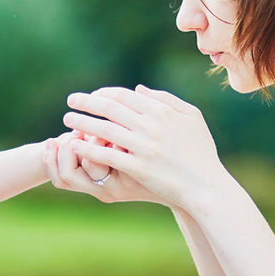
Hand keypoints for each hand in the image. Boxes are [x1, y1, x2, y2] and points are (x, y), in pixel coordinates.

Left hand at [61, 85, 235, 209]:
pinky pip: (107, 155)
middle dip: (86, 102)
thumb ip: (166, 99)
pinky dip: (88, 148)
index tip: (91, 96)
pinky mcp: (139, 168)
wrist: (206, 186)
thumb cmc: (201, 152)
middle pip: (109, 108)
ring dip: (82, 122)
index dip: (102, 93)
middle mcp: (151, 126)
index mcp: (162, 111)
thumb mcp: (192, 118)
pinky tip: (75, 144)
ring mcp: (144, 148)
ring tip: (67, 120)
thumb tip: (138, 89)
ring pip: (104, 130)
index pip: (123, 95)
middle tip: (70, 100)